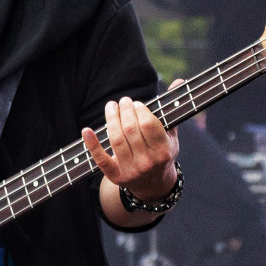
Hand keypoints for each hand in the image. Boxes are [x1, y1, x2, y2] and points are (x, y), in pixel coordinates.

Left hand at [81, 79, 181, 200]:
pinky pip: (101, 159)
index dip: (140, 110)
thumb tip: (179, 80)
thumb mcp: (171, 135)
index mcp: (164, 151)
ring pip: (116, 139)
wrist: (153, 185)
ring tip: (111, 106)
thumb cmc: (162, 154)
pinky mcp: (116, 176)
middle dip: (125, 110)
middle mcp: (148, 162)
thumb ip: (172, 109)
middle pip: (131, 129)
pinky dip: (92, 144)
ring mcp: (131, 170)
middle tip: (123, 101)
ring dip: (111, 119)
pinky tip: (86, 130)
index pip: (149, 124)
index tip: (136, 104)